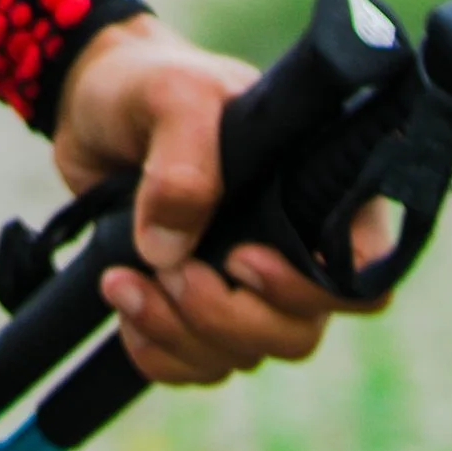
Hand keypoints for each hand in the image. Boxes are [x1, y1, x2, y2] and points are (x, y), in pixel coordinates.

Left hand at [51, 13, 390, 388]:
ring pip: (246, 355)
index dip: (308, 288)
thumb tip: (171, 250)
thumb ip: (184, 158)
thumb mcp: (172, 94)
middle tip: (170, 270)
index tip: (241, 259)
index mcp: (317, 190)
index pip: (361, 273)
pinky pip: (199, 365)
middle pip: (297, 332)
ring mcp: (248, 284)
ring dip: (181, 333)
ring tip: (123, 280)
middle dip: (225, 317)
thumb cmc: (151, 85)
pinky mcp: (201, 306)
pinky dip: (159, 351)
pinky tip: (124, 304)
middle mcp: (294, 245)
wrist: (90, 107)